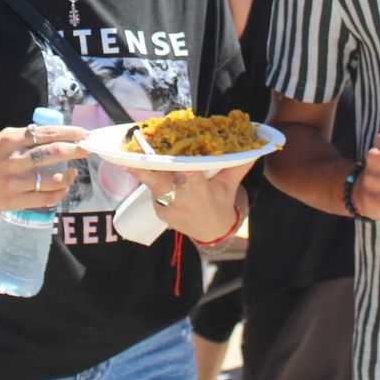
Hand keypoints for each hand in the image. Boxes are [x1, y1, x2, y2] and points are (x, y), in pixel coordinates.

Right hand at [0, 121, 87, 213]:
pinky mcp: (14, 201)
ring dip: (69, 175)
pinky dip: (59, 193)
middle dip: (76, 150)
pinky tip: (63, 188)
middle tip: (88, 149)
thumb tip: (56, 135)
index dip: (70, 133)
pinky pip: (45, 198)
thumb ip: (26, 136)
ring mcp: (15, 182)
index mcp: (11, 139)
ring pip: (53, 178)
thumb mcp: (2, 138)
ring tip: (74, 172)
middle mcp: (14, 159)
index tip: (84, 134)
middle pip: (54, 152)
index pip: (47, 133)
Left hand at [129, 162, 248, 243]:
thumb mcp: (229, 185)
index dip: (182, 169)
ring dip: (139, 171)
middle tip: (131, 153)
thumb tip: (256, 146)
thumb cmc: (221, 203)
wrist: (211, 233)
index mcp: (199, 192)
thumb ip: (238, 165)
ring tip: (123, 156)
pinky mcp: (159, 210)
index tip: (171, 156)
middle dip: (146, 169)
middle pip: (160, 182)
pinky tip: (133, 163)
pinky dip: (145, 177)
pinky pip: (151, 190)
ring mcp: (167, 206)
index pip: (190, 178)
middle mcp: (181, 200)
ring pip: (151, 185)